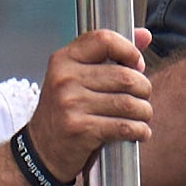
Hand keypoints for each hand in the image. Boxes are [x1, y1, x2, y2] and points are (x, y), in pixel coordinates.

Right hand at [27, 28, 152, 182]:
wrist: (41, 150)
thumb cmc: (64, 111)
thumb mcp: (77, 78)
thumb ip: (109, 54)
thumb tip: (144, 35)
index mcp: (63, 60)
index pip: (105, 39)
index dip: (129, 51)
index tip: (136, 65)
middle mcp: (64, 79)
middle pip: (125, 76)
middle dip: (144, 89)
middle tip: (143, 98)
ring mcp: (70, 104)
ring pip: (129, 103)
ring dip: (144, 112)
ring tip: (142, 116)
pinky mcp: (80, 129)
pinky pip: (124, 127)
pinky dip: (139, 130)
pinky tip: (139, 132)